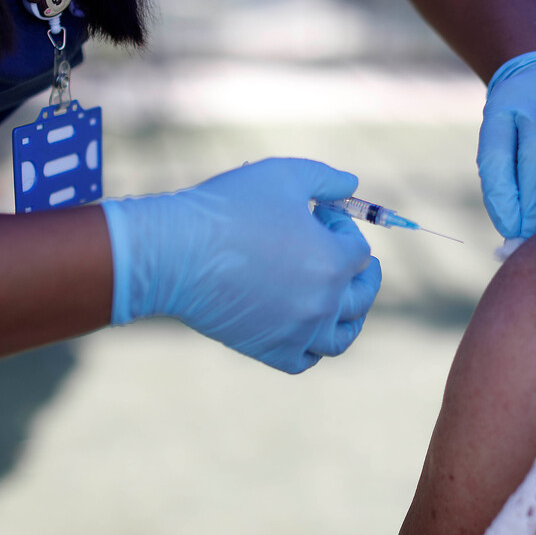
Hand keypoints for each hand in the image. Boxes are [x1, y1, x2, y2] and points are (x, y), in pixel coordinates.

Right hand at [100, 158, 381, 372]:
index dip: (343, 229)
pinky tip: (307, 330)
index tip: (318, 215)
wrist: (173, 253)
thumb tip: (352, 184)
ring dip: (350, 318)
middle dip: (362, 273)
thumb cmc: (228, 208)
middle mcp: (323, 302)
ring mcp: (298, 332)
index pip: (359, 250)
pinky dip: (312, 348)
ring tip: (344, 304)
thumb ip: (325, 178)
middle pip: (362, 296)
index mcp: (333, 261)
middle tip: (356, 263)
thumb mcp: (284, 174)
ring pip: (341, 337)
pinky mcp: (269, 350)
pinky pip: (305, 360)